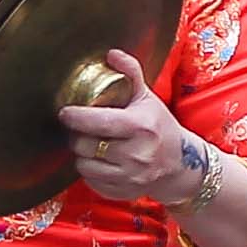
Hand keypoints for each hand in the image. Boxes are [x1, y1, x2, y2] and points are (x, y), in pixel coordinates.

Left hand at [54, 47, 198, 199]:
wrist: (179, 165)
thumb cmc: (160, 127)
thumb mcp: (147, 98)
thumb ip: (130, 73)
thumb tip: (111, 54)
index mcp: (140, 127)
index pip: (98, 122)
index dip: (76, 117)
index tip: (66, 112)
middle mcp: (136, 155)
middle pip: (85, 145)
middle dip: (76, 135)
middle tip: (78, 128)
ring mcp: (129, 177)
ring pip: (84, 165)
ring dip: (81, 154)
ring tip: (88, 144)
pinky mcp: (123, 192)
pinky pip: (91, 181)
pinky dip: (89, 170)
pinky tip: (98, 160)